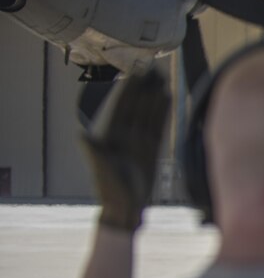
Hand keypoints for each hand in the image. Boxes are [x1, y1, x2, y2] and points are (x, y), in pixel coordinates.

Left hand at [82, 70, 170, 230]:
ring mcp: (138, 142)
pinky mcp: (151, 150)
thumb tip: (83, 136)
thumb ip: (94, 153)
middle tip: (152, 70)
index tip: (135, 74)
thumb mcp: (100, 171)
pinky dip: (163, 114)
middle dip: (143, 89)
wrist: (125, 207)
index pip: (121, 108)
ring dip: (155, 98)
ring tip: (162, 80)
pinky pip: (158, 127)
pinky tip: (167, 101)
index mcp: (110, 136)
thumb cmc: (110, 191)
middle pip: (136, 107)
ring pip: (148, 114)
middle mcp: (125, 136)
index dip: (128, 91)